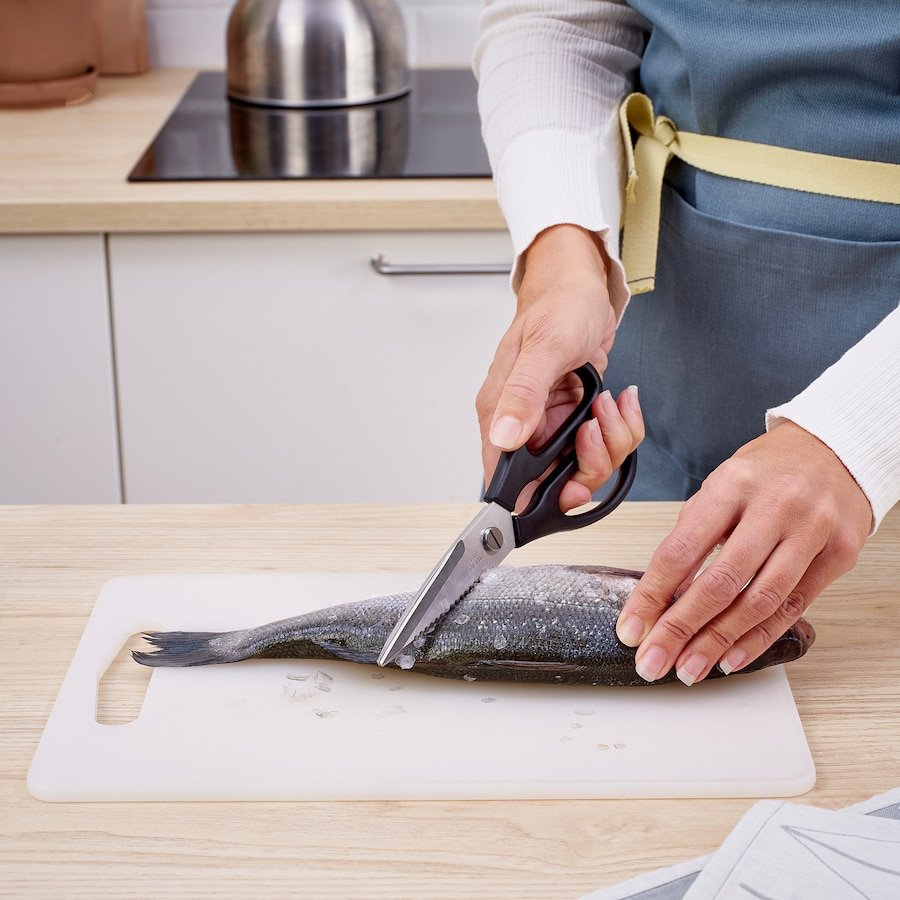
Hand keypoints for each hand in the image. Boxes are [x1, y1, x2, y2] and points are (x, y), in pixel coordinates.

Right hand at [476, 224, 643, 509]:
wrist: (581, 286)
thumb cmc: (558, 306)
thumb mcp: (545, 348)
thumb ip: (523, 395)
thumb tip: (504, 437)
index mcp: (500, 412)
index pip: (505, 478)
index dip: (538, 494)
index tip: (573, 486)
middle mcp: (522, 424)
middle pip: (553, 480)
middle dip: (589, 463)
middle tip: (596, 430)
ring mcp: (549, 423)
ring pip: (584, 465)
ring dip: (610, 440)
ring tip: (606, 403)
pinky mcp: (572, 418)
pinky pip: (603, 444)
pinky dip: (620, 427)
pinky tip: (616, 400)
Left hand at [616, 421, 871, 684]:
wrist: (833, 450)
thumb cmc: (766, 472)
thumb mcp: (720, 486)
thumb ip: (694, 536)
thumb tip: (661, 598)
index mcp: (731, 485)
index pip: (681, 550)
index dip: (652, 596)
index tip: (632, 629)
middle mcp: (773, 507)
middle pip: (720, 582)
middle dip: (681, 629)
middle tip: (654, 662)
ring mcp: (811, 531)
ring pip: (759, 601)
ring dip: (718, 643)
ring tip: (689, 668)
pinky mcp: (839, 554)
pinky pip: (793, 608)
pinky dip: (758, 638)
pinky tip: (731, 657)